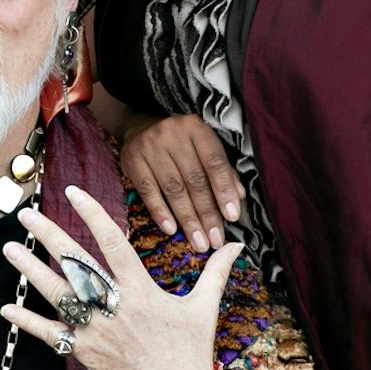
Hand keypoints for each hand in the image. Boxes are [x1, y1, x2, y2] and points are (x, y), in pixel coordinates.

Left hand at [1, 185, 239, 369]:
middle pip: (76, 264)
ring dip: (30, 270)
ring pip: (57, 294)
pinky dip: (27, 322)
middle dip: (49, 236)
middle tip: (26, 215)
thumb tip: (236, 243)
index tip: (72, 192)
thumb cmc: (194, 356)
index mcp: (143, 291)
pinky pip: (50, 335)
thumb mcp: (205, 310)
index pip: (113, 242)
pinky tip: (6, 307)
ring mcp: (97, 331)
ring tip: (10, 248)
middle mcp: (116, 307)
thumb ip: (215, 273)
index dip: (92, 214)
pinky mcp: (86, 355)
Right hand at [121, 113, 242, 251]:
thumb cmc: (180, 144)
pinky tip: (171, 229)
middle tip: (215, 239)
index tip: (232, 217)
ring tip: (198, 241)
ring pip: (173, 189)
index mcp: (196, 128)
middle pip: (194, 180)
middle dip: (207, 213)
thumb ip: (222, 171)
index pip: (215, 163)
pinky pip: (148, 191)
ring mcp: (150, 146)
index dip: (224, 191)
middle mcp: (173, 133)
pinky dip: (160, 213)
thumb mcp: (203, 148)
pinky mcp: (132, 160)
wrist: (140, 128)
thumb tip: (238, 197)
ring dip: (188, 219)